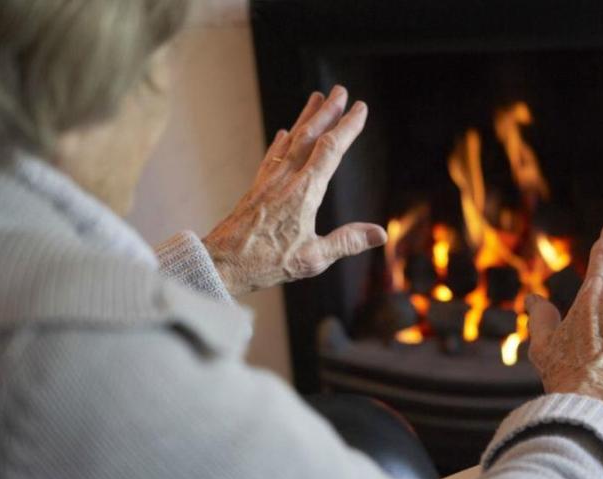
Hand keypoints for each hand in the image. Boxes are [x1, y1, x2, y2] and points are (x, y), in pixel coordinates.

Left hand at [203, 86, 386, 295]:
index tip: (360, 108)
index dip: (347, 127)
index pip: (330, 150)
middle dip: (327, 112)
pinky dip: (282, 141)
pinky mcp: (257, 188)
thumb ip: (347, 242)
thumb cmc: (266, 262)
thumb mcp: (313, 258)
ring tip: (316, 98)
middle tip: (340, 90)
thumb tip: (380, 233)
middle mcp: (286, 179)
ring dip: (305, 118)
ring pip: (290, 140)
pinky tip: (282, 133)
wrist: (221, 263)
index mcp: (304, 192)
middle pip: (309, 136)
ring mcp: (269, 181)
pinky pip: (272, 156)